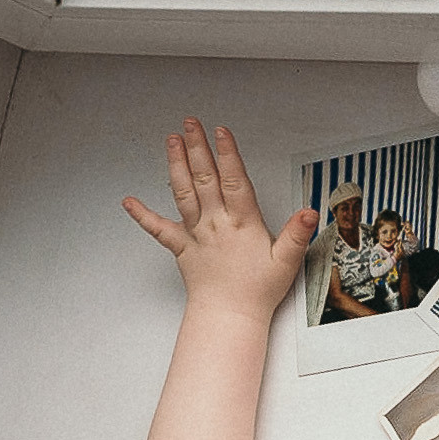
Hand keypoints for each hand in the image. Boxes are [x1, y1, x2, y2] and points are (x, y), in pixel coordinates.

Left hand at [123, 120, 316, 319]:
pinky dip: (142, 215)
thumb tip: (309, 213)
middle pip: (205, 178)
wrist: (229, 316)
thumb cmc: (257, 291)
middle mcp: (215, 223)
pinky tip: (129, 202)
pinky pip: (158, 229)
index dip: (228, 154)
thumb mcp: (287, 261)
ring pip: (183, 192)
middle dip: (197, 148)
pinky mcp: (181, 247)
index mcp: (242, 223)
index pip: (234, 180)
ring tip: (172, 141)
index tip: (221, 132)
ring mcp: (196, 233)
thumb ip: (297, 234)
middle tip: (190, 124)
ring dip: (176, 164)